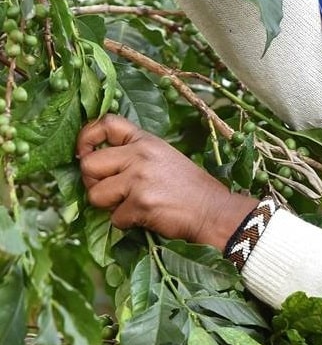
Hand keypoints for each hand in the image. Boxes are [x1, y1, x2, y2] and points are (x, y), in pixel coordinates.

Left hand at [77, 115, 257, 248]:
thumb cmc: (189, 187)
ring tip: (132, 205)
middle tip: (110, 191)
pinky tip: (147, 216)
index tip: (84, 153)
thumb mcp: (164, 157)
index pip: (105, 122)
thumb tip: (95, 162)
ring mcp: (139, 178)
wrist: (213, 210)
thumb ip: (134, 155)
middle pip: (89, 164)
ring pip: (95, 194)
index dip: (86, 137)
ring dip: (109, 206)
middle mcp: (140, 154)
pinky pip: (114, 218)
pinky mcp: (140, 202)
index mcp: (146, 141)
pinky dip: (127, 222)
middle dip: (93, 182)